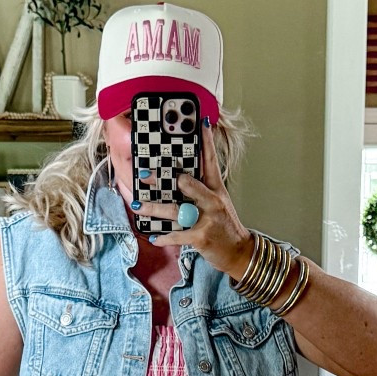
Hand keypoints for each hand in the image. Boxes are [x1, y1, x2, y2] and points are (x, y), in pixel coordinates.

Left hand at [144, 124, 252, 277]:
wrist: (238, 252)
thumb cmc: (223, 226)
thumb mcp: (217, 203)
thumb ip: (200, 190)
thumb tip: (177, 178)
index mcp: (215, 189)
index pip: (210, 160)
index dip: (205, 141)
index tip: (200, 123)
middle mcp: (212, 200)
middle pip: (187, 183)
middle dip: (164, 179)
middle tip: (145, 174)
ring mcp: (207, 219)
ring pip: (176, 210)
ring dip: (154, 208)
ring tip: (138, 205)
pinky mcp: (201, 237)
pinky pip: (177, 235)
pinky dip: (164, 237)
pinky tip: (153, 236)